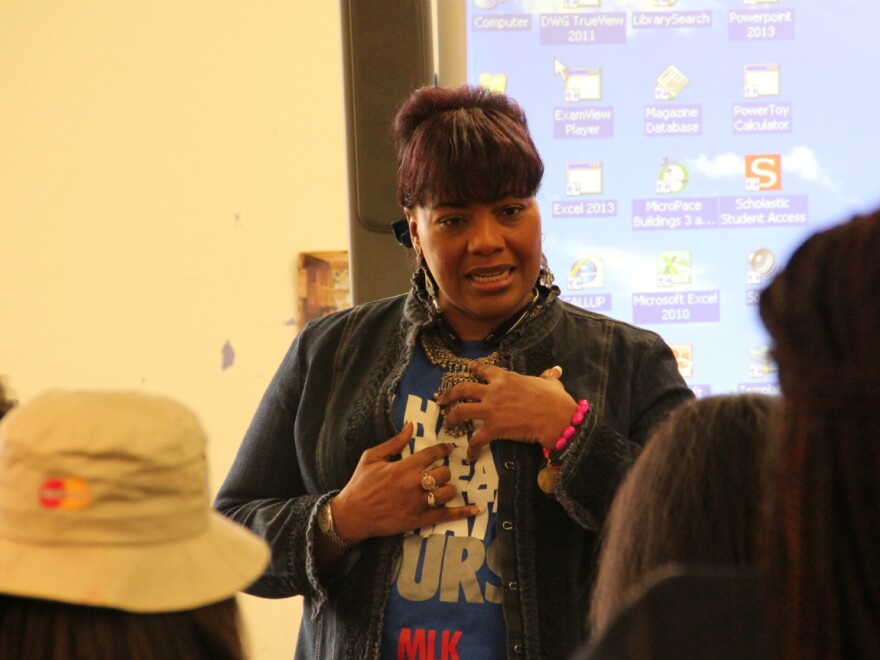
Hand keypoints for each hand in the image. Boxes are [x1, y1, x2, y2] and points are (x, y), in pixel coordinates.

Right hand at [331, 422, 479, 544]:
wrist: (352, 515)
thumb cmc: (360, 484)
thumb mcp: (372, 457)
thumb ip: (394, 442)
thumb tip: (410, 425)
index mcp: (404, 467)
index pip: (433, 454)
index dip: (444, 449)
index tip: (449, 448)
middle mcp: (414, 484)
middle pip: (443, 473)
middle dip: (444, 471)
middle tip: (438, 472)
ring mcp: (418, 503)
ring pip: (447, 492)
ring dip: (448, 488)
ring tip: (443, 487)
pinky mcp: (419, 520)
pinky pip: (446, 515)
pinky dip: (462, 513)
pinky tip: (475, 510)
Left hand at [438, 364, 576, 462]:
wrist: (555, 417)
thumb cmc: (554, 399)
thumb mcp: (550, 383)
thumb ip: (548, 377)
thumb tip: (556, 370)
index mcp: (505, 378)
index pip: (484, 370)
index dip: (474, 369)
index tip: (468, 370)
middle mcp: (493, 391)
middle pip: (463, 389)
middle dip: (449, 394)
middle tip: (441, 399)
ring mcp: (490, 409)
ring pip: (461, 411)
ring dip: (451, 417)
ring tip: (446, 424)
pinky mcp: (493, 428)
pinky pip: (476, 439)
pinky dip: (471, 448)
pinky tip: (470, 456)